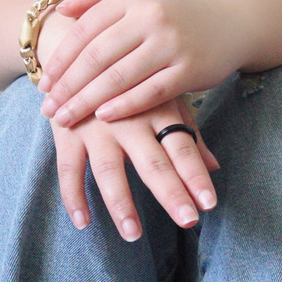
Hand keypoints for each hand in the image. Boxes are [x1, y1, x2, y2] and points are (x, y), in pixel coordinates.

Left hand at [37, 0, 248, 126]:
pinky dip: (124, 105)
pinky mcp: (190, 70)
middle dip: (68, 86)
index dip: (61, 59)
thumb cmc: (174, 13)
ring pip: (119, 77)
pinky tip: (103, 117)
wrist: (229, 24)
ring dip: (87, 101)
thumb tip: (60, 10)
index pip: (85, 30)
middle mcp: (151, 17)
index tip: (44, 83)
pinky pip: (150, 92)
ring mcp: (172, 44)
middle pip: (97, 56)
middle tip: (47, 108)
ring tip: (65, 118)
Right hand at [50, 93, 219, 241]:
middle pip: (152, 162)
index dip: (195, 175)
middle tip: (187, 220)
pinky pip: (68, 170)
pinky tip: (83, 222)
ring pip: (108, 170)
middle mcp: (129, 120)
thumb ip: (188, 132)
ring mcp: (96, 128)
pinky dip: (73, 197)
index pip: (182, 148)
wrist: (77, 47)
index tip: (209, 203)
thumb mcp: (162, 99)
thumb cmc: (131, 80)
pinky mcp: (67, 133)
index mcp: (158, 110)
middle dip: (171, 192)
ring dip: (121, 203)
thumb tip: (215, 167)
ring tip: (133, 234)